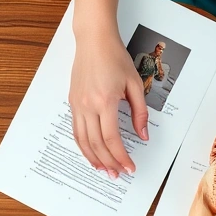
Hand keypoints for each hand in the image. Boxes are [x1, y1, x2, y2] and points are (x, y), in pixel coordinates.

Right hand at [68, 27, 148, 177]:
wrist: (94, 41)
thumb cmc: (114, 57)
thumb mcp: (134, 83)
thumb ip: (140, 112)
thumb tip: (143, 135)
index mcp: (105, 101)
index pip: (112, 139)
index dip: (121, 157)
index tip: (129, 167)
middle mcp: (88, 105)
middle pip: (97, 144)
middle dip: (109, 162)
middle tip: (118, 174)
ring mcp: (77, 105)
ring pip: (83, 140)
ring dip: (93, 158)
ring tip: (104, 170)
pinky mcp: (73, 102)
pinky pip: (76, 130)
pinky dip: (83, 146)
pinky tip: (91, 153)